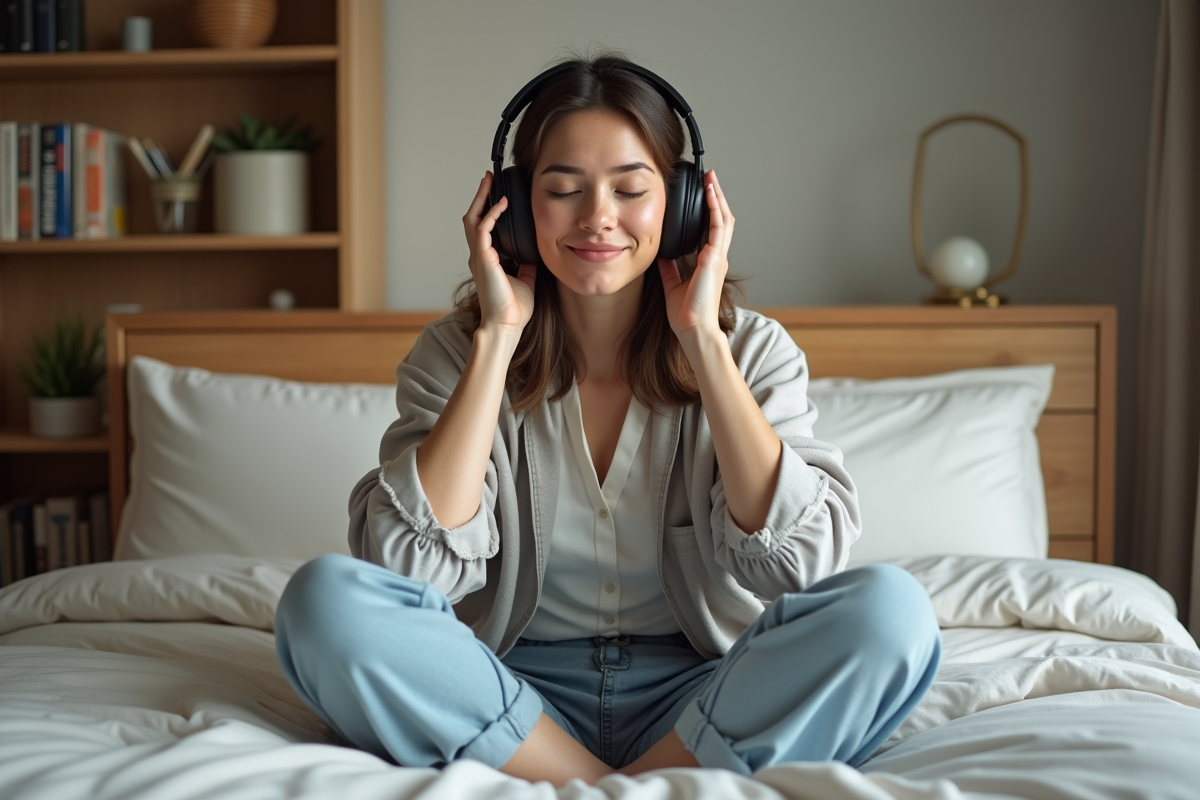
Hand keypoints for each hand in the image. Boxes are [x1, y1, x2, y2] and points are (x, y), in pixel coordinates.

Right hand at [463, 171, 536, 332]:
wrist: (506, 324)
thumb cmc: (513, 309)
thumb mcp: (526, 280)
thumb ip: (527, 265)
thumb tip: (535, 254)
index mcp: (487, 260)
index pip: (482, 228)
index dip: (487, 209)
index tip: (497, 194)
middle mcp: (479, 255)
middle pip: (473, 217)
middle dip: (481, 197)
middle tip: (488, 179)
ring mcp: (479, 256)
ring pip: (473, 218)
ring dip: (482, 198)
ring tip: (490, 182)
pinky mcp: (482, 258)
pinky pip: (483, 228)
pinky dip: (492, 213)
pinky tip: (502, 203)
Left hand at [659, 170, 733, 337]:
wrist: (693, 328)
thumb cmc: (686, 313)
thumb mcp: (673, 283)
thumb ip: (669, 266)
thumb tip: (660, 251)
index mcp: (709, 262)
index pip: (711, 229)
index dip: (709, 210)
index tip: (702, 193)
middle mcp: (717, 257)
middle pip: (721, 219)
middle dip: (715, 197)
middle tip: (708, 178)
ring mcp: (718, 256)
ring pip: (723, 218)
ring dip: (717, 196)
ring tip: (710, 178)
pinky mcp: (715, 258)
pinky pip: (717, 227)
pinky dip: (714, 208)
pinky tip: (709, 193)